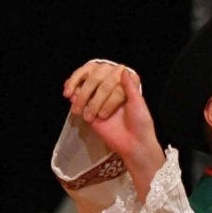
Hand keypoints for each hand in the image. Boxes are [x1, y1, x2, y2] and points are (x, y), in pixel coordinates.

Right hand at [66, 67, 163, 195]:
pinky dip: (74, 95)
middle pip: (96, 81)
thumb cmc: (140, 123)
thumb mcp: (138, 102)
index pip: (111, 78)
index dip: (111, 89)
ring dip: (82, 93)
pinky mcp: (90, 112)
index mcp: (122, 87)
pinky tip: (71, 95)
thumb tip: (123, 68)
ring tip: (82, 102)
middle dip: (97, 96)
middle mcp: (110, 91)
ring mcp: (98, 101)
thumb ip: (130, 86)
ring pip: (86, 88)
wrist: (133, 144)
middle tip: (103, 115)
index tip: (120, 105)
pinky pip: (79, 99)